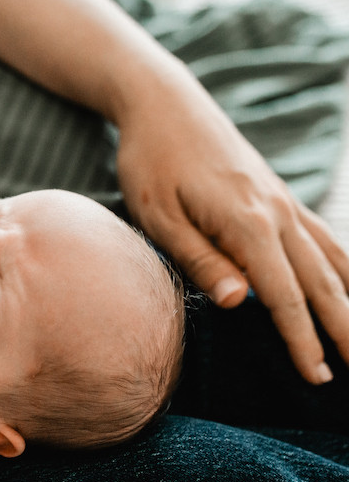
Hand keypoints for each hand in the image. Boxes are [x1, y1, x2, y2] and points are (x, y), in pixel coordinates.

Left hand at [115, 67, 348, 384]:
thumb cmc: (151, 162)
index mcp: (247, 222)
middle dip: (343, 330)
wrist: (165, 104)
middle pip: (321, 282)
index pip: (284, 294)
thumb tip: (240, 303)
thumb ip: (200, 259)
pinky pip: (324, 237)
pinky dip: (346, 266)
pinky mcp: (279, 195)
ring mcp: (283, 201)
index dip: (302, 339)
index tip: (316, 377)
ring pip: (332, 260)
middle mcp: (277, 212)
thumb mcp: (159, 216)